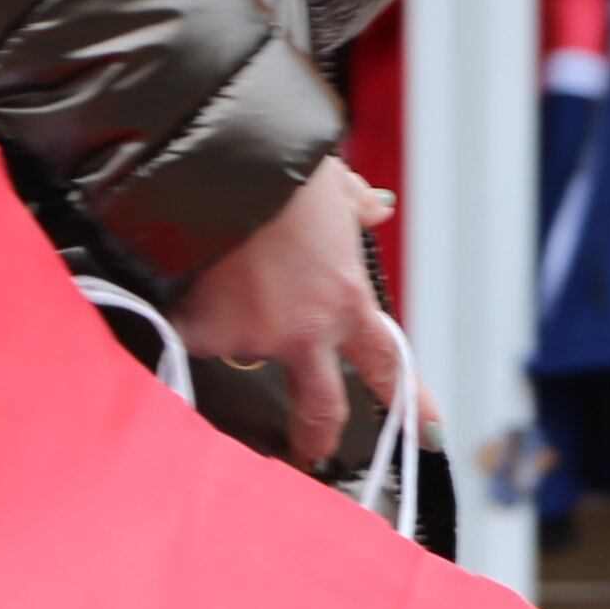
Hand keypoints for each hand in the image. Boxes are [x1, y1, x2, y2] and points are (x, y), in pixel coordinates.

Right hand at [172, 155, 399, 465]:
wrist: (222, 157)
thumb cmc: (279, 165)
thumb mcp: (329, 184)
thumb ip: (352, 207)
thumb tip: (376, 205)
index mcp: (347, 297)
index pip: (388, 362)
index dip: (413, 402)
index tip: (431, 436)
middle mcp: (307, 329)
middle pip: (322, 405)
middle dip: (315, 435)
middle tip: (309, 451)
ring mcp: (254, 336)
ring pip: (243, 351)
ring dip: (232, 325)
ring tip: (218, 273)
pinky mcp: (203, 331)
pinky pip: (191, 334)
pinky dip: (184, 312)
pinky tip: (178, 279)